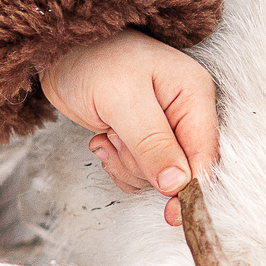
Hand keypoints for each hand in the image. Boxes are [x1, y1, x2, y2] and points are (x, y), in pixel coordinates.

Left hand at [40, 29, 219, 227]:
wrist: (60, 51)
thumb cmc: (93, 60)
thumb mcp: (122, 100)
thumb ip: (151, 142)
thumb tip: (177, 185)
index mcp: (194, 96)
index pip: (204, 156)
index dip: (190, 189)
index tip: (171, 214)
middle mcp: (185, 114)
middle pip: (178, 172)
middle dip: (141, 165)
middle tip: (117, 136)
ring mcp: (164, 128)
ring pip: (154, 177)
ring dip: (125, 163)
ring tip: (109, 131)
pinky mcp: (142, 139)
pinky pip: (136, 172)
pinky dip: (116, 162)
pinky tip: (103, 136)